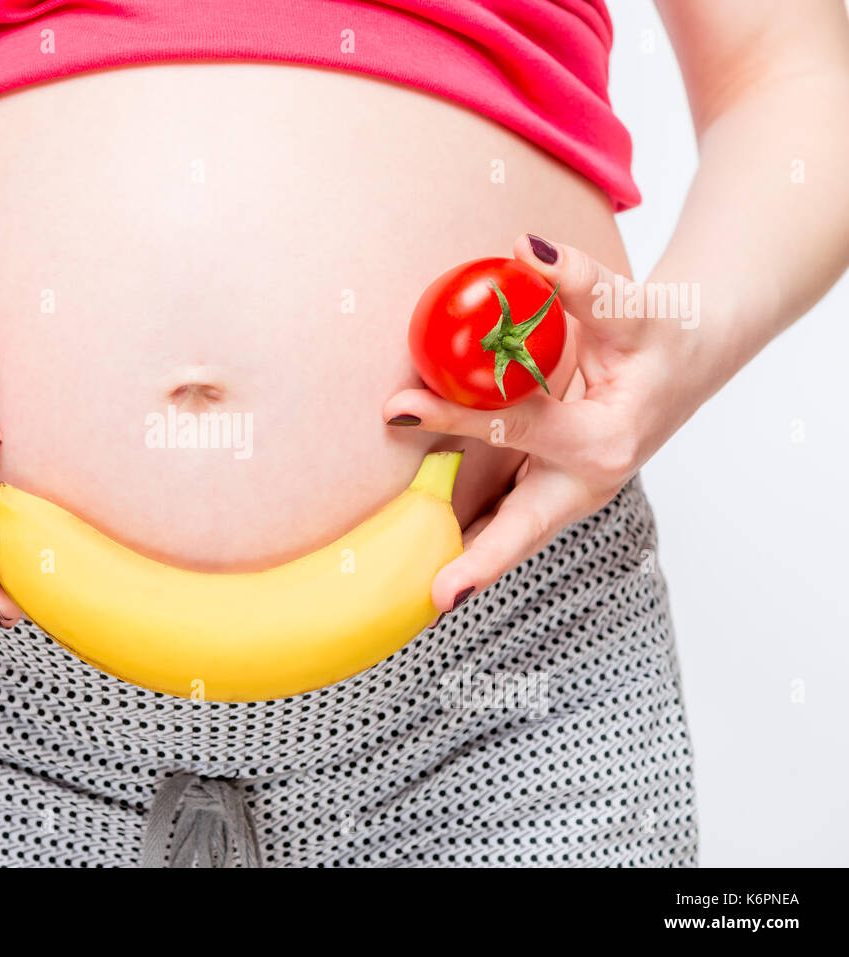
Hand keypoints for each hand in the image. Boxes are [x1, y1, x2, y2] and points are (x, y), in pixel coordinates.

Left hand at [386, 233, 709, 612]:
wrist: (692, 357)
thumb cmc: (661, 334)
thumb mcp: (628, 303)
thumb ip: (576, 278)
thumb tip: (522, 248)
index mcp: (606, 439)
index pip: (519, 427)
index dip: (457, 415)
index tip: (400, 409)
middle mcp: (589, 480)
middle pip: (523, 527)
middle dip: (479, 562)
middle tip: (434, 596)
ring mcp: (572, 492)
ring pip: (513, 532)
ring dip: (470, 560)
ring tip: (416, 592)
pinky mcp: (556, 489)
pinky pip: (508, 516)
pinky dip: (474, 533)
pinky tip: (432, 549)